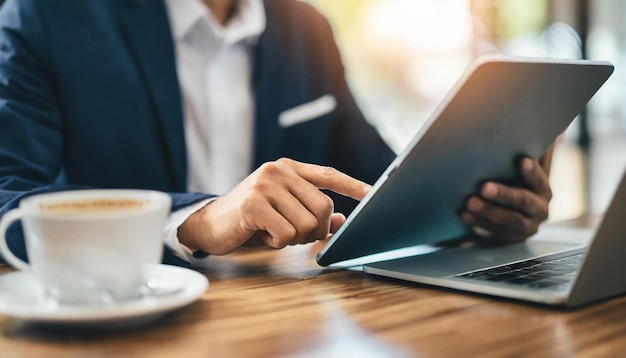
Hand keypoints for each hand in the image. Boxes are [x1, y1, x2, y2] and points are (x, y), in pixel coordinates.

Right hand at [177, 158, 369, 254]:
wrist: (209, 224)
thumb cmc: (250, 220)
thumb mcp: (284, 213)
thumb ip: (311, 213)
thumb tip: (343, 221)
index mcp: (288, 168)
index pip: (328, 174)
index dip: (352, 185)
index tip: (373, 194)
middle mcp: (278, 170)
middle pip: (323, 207)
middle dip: (315, 230)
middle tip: (293, 234)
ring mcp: (266, 184)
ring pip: (307, 223)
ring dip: (293, 238)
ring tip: (272, 231)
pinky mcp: (254, 203)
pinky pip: (286, 234)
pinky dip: (277, 242)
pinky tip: (261, 235)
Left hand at [460, 157, 551, 242]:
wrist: (515, 218)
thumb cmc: (515, 184)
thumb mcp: (522, 172)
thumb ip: (526, 153)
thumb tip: (543, 129)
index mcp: (543, 189)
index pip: (539, 179)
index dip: (531, 172)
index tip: (521, 161)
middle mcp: (539, 208)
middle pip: (523, 201)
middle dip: (503, 194)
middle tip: (484, 186)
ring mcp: (526, 225)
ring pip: (509, 220)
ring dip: (488, 211)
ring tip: (469, 202)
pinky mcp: (510, 237)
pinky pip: (493, 231)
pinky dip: (477, 222)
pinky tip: (463, 214)